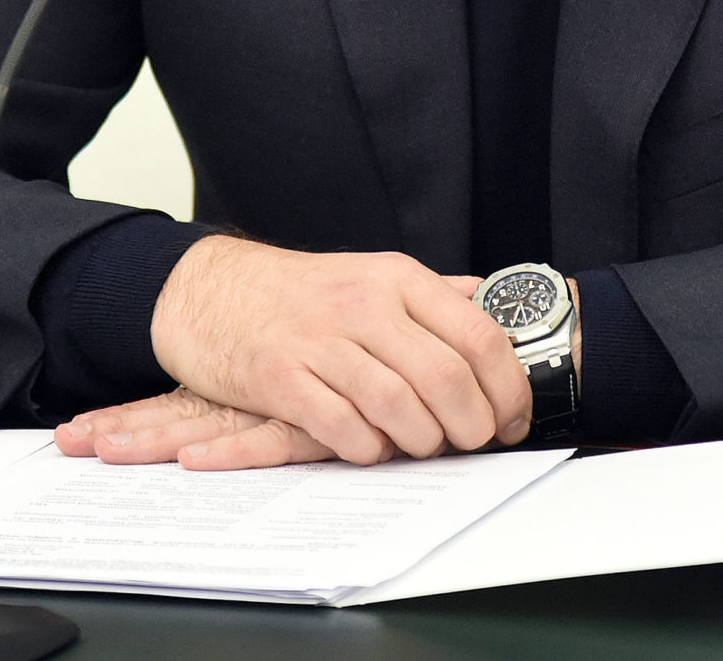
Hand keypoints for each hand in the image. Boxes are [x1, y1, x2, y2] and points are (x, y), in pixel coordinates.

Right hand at [61, 279, 580, 469]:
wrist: (207, 290)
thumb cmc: (298, 293)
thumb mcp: (370, 274)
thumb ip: (431, 295)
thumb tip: (493, 307)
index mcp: (395, 278)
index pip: (478, 334)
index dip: (508, 385)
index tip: (514, 416)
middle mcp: (362, 304)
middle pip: (445, 377)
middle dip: (473, 424)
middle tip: (474, 441)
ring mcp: (319, 341)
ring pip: (399, 406)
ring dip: (423, 440)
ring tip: (424, 445)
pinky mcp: (280, 379)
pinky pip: (343, 428)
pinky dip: (368, 448)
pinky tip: (371, 446)